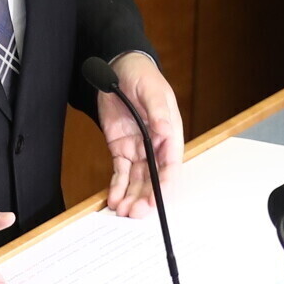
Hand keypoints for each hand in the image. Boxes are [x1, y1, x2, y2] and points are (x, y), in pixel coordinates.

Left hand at [97, 50, 183, 218]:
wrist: (118, 69)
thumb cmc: (142, 76)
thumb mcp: (151, 91)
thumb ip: (158, 112)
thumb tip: (166, 131)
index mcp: (170, 134)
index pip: (170, 165)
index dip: (165, 184)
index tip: (158, 199)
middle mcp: (156, 146)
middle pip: (153, 177)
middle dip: (146, 197)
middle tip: (135, 213)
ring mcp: (138, 149)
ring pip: (137, 180)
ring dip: (131, 197)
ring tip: (122, 212)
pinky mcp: (121, 149)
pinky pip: (120, 172)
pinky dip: (117, 186)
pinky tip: (113, 200)